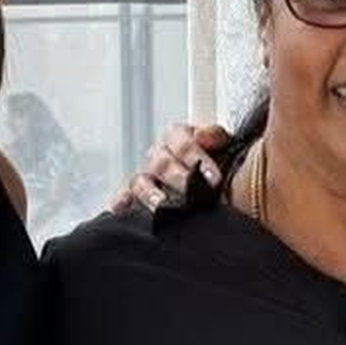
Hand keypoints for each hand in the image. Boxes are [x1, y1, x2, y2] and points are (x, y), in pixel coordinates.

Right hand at [110, 124, 229, 212]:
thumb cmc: (216, 169)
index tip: (213, 177)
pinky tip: (121, 209)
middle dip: (179, 178)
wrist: (219, 196)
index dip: (195, 155)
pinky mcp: (136, 200)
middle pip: (161, 162)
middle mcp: (159, 156)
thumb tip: (203, 135)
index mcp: (179, 138)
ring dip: (150, 193)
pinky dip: (121, 203)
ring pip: (141, 182)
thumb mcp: (224, 148)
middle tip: (193, 191)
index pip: (180, 139)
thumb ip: (216, 136)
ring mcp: (147, 179)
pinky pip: (124, 199)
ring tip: (162, 204)